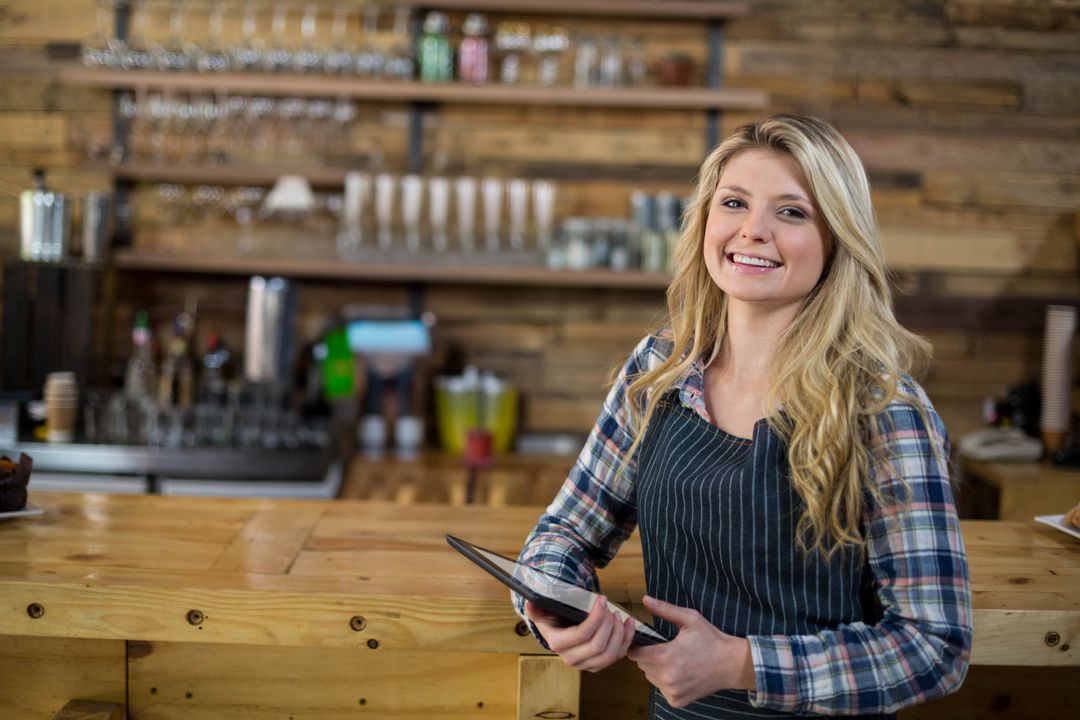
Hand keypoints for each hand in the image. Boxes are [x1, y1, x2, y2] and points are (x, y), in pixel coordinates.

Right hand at [524, 596, 634, 672]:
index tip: (602, 599)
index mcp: (557, 643)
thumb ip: (535, 607)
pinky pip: (618, 656)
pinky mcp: (598, 665)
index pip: (582, 634)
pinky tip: (629, 624)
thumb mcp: (542, 610)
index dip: (596, 617)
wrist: (559, 631)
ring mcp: (586, 665)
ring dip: (619, 633)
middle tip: (611, 608)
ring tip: (619, 615)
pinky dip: (627, 640)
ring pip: (610, 655)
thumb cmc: (553, 617)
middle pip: (598, 646)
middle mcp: (571, 658)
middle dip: (609, 624)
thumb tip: (530, 603)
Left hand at [627, 595, 755, 707]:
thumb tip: (645, 599)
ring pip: (650, 677)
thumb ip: (665, 609)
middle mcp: (667, 677)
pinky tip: (679, 673)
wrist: (731, 664)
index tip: (647, 642)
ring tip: (674, 661)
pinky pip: (661, 689)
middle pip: (642, 665)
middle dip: (649, 656)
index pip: (635, 653)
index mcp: (666, 656)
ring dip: (656, 669)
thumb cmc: (710, 639)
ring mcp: (672, 691)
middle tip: (666, 649)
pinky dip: (666, 682)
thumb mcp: (690, 618)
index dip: (638, 646)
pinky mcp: (677, 700)